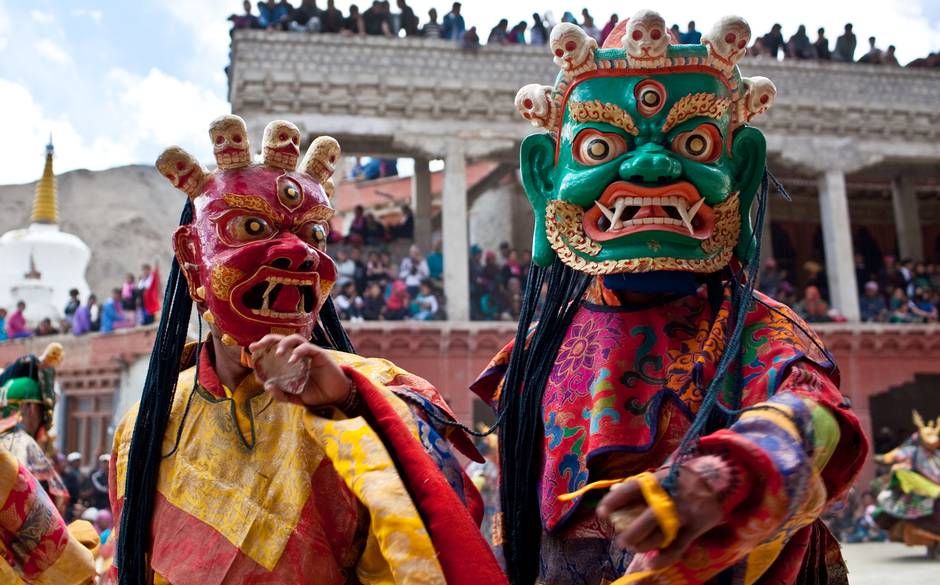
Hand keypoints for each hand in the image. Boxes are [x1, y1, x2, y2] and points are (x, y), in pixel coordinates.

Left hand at [249, 334, 351, 407]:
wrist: (336, 397)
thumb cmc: (316, 394)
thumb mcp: (295, 397)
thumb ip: (281, 394)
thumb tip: (267, 386)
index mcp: (290, 361)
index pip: (273, 349)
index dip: (262, 349)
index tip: (250, 352)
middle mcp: (298, 354)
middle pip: (281, 338)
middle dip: (266, 340)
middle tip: (255, 347)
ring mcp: (309, 353)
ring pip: (294, 338)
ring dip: (283, 343)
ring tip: (277, 354)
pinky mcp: (320, 354)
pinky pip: (307, 348)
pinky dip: (298, 352)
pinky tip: (292, 360)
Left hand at [596, 466, 723, 569]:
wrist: (717, 479)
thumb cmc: (680, 478)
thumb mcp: (659, 475)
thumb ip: (638, 485)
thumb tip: (613, 491)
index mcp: (655, 481)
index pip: (629, 490)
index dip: (613, 502)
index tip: (602, 514)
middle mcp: (668, 497)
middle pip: (643, 521)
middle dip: (629, 534)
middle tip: (621, 541)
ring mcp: (682, 513)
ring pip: (658, 537)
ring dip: (643, 546)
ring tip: (634, 547)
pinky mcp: (695, 527)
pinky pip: (677, 547)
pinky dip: (663, 558)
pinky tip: (652, 563)